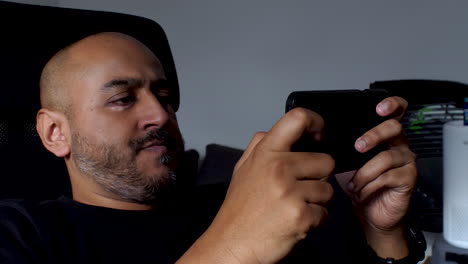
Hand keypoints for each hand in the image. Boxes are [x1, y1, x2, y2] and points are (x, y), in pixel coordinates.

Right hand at [178, 108, 334, 263]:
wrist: (232, 244)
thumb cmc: (239, 209)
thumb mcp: (242, 169)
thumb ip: (259, 146)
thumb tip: (276, 131)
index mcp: (266, 153)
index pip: (298, 119)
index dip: (317, 122)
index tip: (320, 134)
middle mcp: (279, 168)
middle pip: (326, 161)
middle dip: (318, 176)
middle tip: (299, 188)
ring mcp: (290, 192)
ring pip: (328, 190)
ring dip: (316, 201)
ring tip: (293, 207)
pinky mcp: (301, 216)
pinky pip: (325, 213)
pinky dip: (315, 220)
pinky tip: (295, 221)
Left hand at [335, 96, 416, 256]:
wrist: (369, 212)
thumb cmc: (359, 184)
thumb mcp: (345, 160)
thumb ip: (342, 145)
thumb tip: (321, 134)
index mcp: (384, 135)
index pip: (396, 110)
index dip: (392, 104)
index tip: (379, 108)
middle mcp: (398, 144)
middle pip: (394, 127)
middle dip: (374, 135)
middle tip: (358, 146)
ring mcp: (405, 161)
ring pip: (388, 156)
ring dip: (365, 171)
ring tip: (354, 183)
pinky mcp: (408, 178)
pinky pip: (389, 176)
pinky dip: (370, 185)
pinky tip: (361, 191)